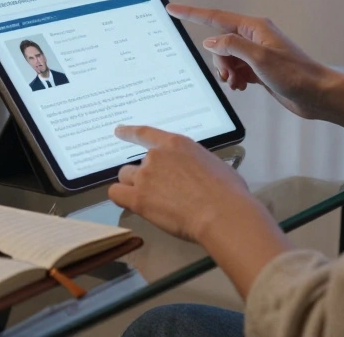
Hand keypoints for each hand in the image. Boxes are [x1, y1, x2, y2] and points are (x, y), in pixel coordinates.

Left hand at [108, 125, 263, 242]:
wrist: (221, 212)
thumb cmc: (227, 190)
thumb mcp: (213, 164)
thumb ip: (195, 165)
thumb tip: (195, 175)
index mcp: (176, 144)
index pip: (146, 134)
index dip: (130, 132)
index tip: (118, 131)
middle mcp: (156, 157)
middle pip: (136, 164)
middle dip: (144, 176)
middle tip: (159, 191)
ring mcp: (145, 177)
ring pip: (125, 178)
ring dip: (132, 186)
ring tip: (149, 201)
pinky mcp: (138, 199)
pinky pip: (116, 194)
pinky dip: (121, 197)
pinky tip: (129, 204)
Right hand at [168, 3, 334, 120]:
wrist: (317, 94)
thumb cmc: (296, 75)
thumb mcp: (259, 59)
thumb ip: (232, 46)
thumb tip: (210, 42)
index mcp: (254, 27)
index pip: (215, 18)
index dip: (191, 13)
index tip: (172, 8)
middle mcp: (254, 37)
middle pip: (220, 43)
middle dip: (218, 60)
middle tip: (229, 75)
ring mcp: (256, 53)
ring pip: (226, 58)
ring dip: (226, 72)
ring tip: (238, 83)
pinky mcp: (259, 68)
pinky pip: (235, 69)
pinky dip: (234, 78)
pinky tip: (243, 86)